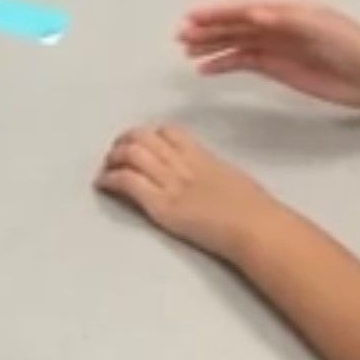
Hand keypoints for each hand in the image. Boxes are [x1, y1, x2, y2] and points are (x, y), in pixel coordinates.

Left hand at [97, 125, 289, 260]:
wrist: (255, 227)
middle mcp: (183, 164)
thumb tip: (205, 175)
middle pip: (143, 138)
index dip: (148, 134)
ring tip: (107, 168)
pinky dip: (110, 179)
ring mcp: (171, 183)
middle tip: (115, 152)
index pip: (167, 132)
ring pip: (130, 155)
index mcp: (201, 156)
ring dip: (113, 159)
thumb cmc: (254, 210)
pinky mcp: (161, 205)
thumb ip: (211, 171)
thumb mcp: (231, 178)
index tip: (139, 142)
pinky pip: (127, 182)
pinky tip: (104, 185)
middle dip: (124, 142)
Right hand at [180, 0, 359, 110]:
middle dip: (206, 27)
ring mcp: (274, 45)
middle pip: (233, 23)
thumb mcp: (321, 27)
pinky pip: (241, 61)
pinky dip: (222, 63)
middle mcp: (276, 24)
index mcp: (285, 9)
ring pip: (233, 40)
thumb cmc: (352, 47)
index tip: (191, 17)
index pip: (243, 7)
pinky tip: (205, 69)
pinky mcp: (276, 66)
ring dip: (209, 43)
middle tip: (180, 35)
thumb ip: (286, 19)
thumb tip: (253, 13)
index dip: (216, 11)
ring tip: (185, 50)